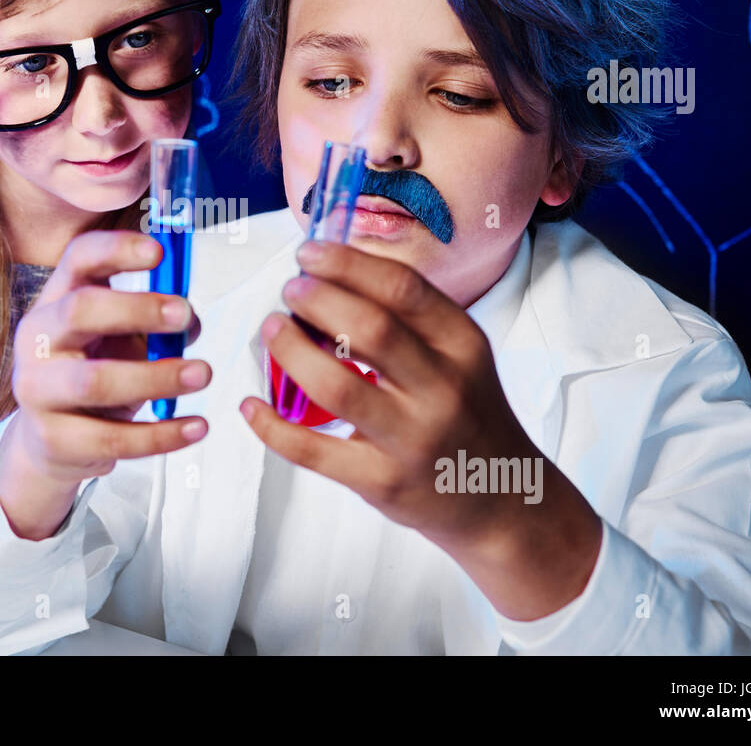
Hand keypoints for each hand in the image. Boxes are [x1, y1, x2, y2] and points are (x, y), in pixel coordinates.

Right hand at [0, 230, 211, 539]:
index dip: (116, 249)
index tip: (160, 251)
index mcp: (56, 301)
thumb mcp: (117, 339)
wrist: (48, 441)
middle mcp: (38, 340)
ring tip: (203, 373)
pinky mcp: (53, 439)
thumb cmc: (92, 375)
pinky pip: (113, 438)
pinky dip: (162, 434)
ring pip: (96, 381)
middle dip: (138, 309)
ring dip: (157, 377)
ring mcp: (38, 390)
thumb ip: (152, 324)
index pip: (78, 260)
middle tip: (185, 315)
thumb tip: (191, 322)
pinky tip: (195, 427)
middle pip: (80, 310)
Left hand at [238, 239, 601, 620]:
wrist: (499, 498)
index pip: (402, 288)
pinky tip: (251, 404)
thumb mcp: (461, 357)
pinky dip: (272, 426)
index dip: (348, 263)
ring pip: (336, 385)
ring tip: (272, 330)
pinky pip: (313, 449)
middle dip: (317, 299)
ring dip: (291, 351)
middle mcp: (443, 389)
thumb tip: (330, 275)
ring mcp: (412, 438)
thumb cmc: (467, 413)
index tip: (309, 253)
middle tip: (289, 290)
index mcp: (463, 346)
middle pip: (369, 327)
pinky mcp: (382, 480)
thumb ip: (409, 321)